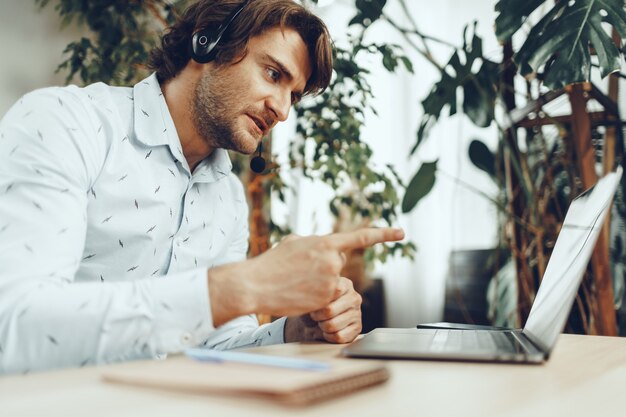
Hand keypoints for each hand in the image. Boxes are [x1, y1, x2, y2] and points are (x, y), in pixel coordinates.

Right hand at [207, 227, 403, 325]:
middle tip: (302, 271)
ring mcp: (331, 280)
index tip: (401, 233)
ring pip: (334, 281)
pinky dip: (317, 296)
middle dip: (325, 266)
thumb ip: (315, 243)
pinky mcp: (327, 298)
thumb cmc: (272, 263)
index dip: (383, 234)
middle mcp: (332, 260)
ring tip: (297, 282)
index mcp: (325, 242)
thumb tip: (325, 247)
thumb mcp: (293, 243)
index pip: (360, 237)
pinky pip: (328, 296)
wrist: (257, 285)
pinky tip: (300, 294)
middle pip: (339, 262)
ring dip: (320, 282)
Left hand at [285, 277, 361, 342]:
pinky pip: (338, 336)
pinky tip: (328, 332)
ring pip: (333, 325)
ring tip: (322, 323)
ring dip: (322, 327)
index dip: (317, 301)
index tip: (313, 303)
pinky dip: (329, 336)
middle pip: (329, 310)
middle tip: (315, 316)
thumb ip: (314, 291)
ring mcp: (357, 314)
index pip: (333, 290)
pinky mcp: (357, 329)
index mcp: (345, 284)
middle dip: (317, 316)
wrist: (313, 324)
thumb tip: (312, 294)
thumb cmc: (313, 307)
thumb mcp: (311, 296)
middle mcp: (354, 297)